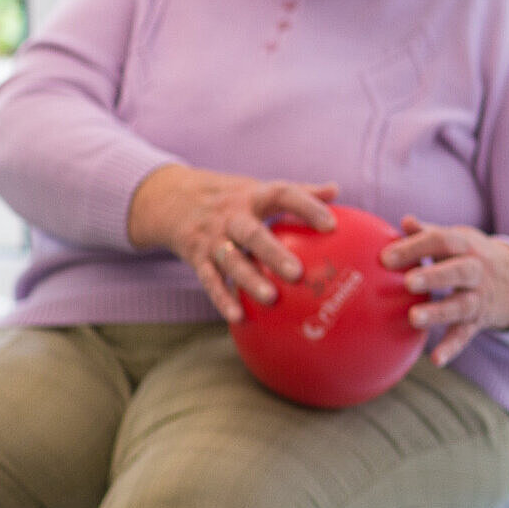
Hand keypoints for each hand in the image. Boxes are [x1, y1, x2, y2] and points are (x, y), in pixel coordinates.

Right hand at [126, 163, 337, 323]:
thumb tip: (336, 189)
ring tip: (272, 299)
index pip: (282, 194)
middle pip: (252, 234)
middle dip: (273, 253)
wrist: (173, 198)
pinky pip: (210, 281)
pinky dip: (222, 299)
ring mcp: (211, 238)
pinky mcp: (197, 258)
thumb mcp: (260, 189)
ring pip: (230, 261)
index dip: (307, 207)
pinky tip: (239, 318)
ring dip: (249, 280)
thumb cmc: (234, 198)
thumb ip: (299, 191)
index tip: (331, 225)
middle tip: (298, 273)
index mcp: (253, 195)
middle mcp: (231, 216)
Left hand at [380, 215, 508, 365]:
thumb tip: (406, 221)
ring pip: (462, 305)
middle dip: (435, 276)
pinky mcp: (479, 321)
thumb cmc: (469, 256)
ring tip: (414, 318)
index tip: (385, 257)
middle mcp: (477, 271)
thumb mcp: (456, 240)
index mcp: (467, 246)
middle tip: (408, 282)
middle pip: (459, 271)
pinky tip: (435, 359)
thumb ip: (430, 233)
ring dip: (439, 312)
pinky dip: (452, 347)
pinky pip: (466, 335)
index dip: (415, 247)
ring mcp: (480, 297)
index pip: (443, 241)